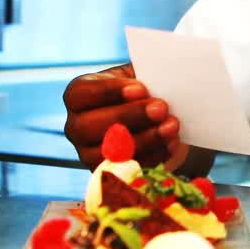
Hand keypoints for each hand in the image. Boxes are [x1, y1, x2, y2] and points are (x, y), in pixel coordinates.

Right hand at [63, 63, 187, 169]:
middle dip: (129, 116)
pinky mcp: (108, 173)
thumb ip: (143, 76)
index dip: (108, 92)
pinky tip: (172, 143)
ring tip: (172, 126)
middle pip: (89, 126)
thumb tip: (161, 77)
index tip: (141, 88)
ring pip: (107, 152)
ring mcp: (88, 153)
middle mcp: (77, 126)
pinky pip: (127, 169)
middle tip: (161, 108)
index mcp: (78, 97)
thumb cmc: (142, 92)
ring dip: (144, 139)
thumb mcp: (138, 77)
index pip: (81, 94)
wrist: (154, 120)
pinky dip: (153, 156)